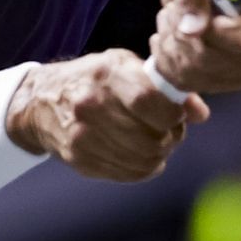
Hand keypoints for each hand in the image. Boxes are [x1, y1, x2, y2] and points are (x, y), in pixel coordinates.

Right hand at [5, 50, 209, 181]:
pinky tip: (141, 156)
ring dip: (159, 155)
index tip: (175, 115)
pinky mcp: (80, 159)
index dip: (172, 114)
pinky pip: (127, 174)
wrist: (40, 102)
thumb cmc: (93, 79)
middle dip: (170, 138)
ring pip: (143, 161)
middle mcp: (91, 105)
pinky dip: (143, 169)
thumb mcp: (124, 67)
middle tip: (170, 131)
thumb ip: (164, 87)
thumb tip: (200, 113)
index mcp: (107, 74)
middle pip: (150, 137)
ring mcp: (83, 135)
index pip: (150, 101)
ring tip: (156, 143)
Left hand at [147, 0, 240, 95]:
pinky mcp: (233, 80)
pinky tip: (171, 42)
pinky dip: (171, 63)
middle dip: (181, 38)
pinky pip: (193, 83)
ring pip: (201, 74)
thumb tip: (192, 28)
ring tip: (169, 23)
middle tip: (169, 12)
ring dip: (172, 49)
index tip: (185, 12)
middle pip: (216, 61)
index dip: (208, 32)